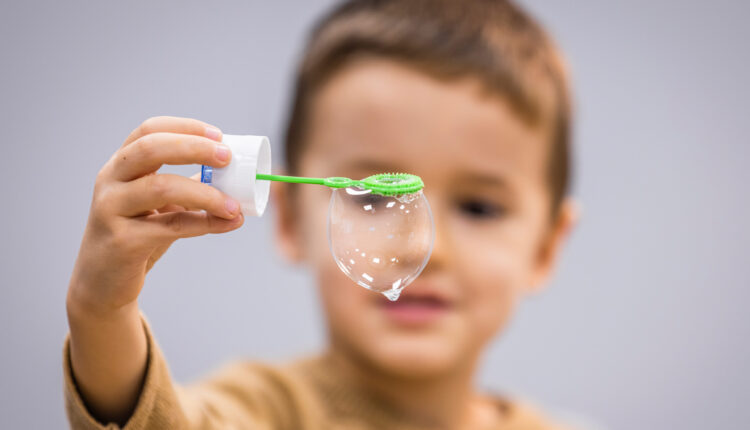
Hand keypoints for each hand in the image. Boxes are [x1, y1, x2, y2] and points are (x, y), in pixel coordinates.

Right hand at [68, 116, 243, 314]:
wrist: (102, 284)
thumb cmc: (136, 237)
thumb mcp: (160, 206)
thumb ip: (188, 187)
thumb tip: (235, 178)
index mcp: (120, 166)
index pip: (148, 130)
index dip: (185, 127)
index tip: (219, 135)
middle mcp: (110, 181)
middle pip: (150, 149)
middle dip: (194, 148)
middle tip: (227, 157)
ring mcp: (111, 209)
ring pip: (161, 187)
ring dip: (206, 193)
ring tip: (234, 205)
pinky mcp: (122, 241)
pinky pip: (171, 225)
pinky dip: (204, 223)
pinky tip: (228, 223)